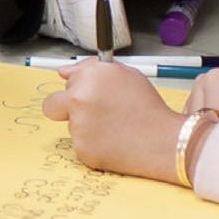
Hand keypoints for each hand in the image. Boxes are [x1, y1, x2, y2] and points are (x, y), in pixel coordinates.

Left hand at [42, 59, 184, 182]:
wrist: (166, 142)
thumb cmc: (149, 108)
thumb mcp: (124, 74)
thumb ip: (89, 67)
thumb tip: (63, 72)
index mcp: (88, 78)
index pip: (66, 80)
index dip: (80, 87)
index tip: (92, 95)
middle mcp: (78, 100)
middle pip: (51, 106)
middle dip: (64, 109)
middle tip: (90, 115)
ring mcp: (78, 127)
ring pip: (70, 127)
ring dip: (85, 127)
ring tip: (113, 129)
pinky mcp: (83, 151)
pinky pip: (80, 146)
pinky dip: (93, 146)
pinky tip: (113, 143)